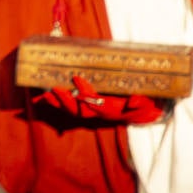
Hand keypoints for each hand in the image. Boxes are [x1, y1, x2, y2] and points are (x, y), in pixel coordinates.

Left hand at [33, 76, 164, 124]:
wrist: (143, 112)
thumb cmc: (144, 103)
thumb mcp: (147, 102)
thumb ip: (141, 102)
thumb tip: (134, 101)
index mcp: (113, 110)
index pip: (98, 105)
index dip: (87, 95)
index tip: (77, 79)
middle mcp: (100, 113)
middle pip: (80, 111)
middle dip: (67, 101)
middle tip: (55, 89)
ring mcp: (92, 111)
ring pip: (72, 111)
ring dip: (58, 103)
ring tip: (46, 94)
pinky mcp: (86, 108)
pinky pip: (69, 107)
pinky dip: (57, 103)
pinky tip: (44, 96)